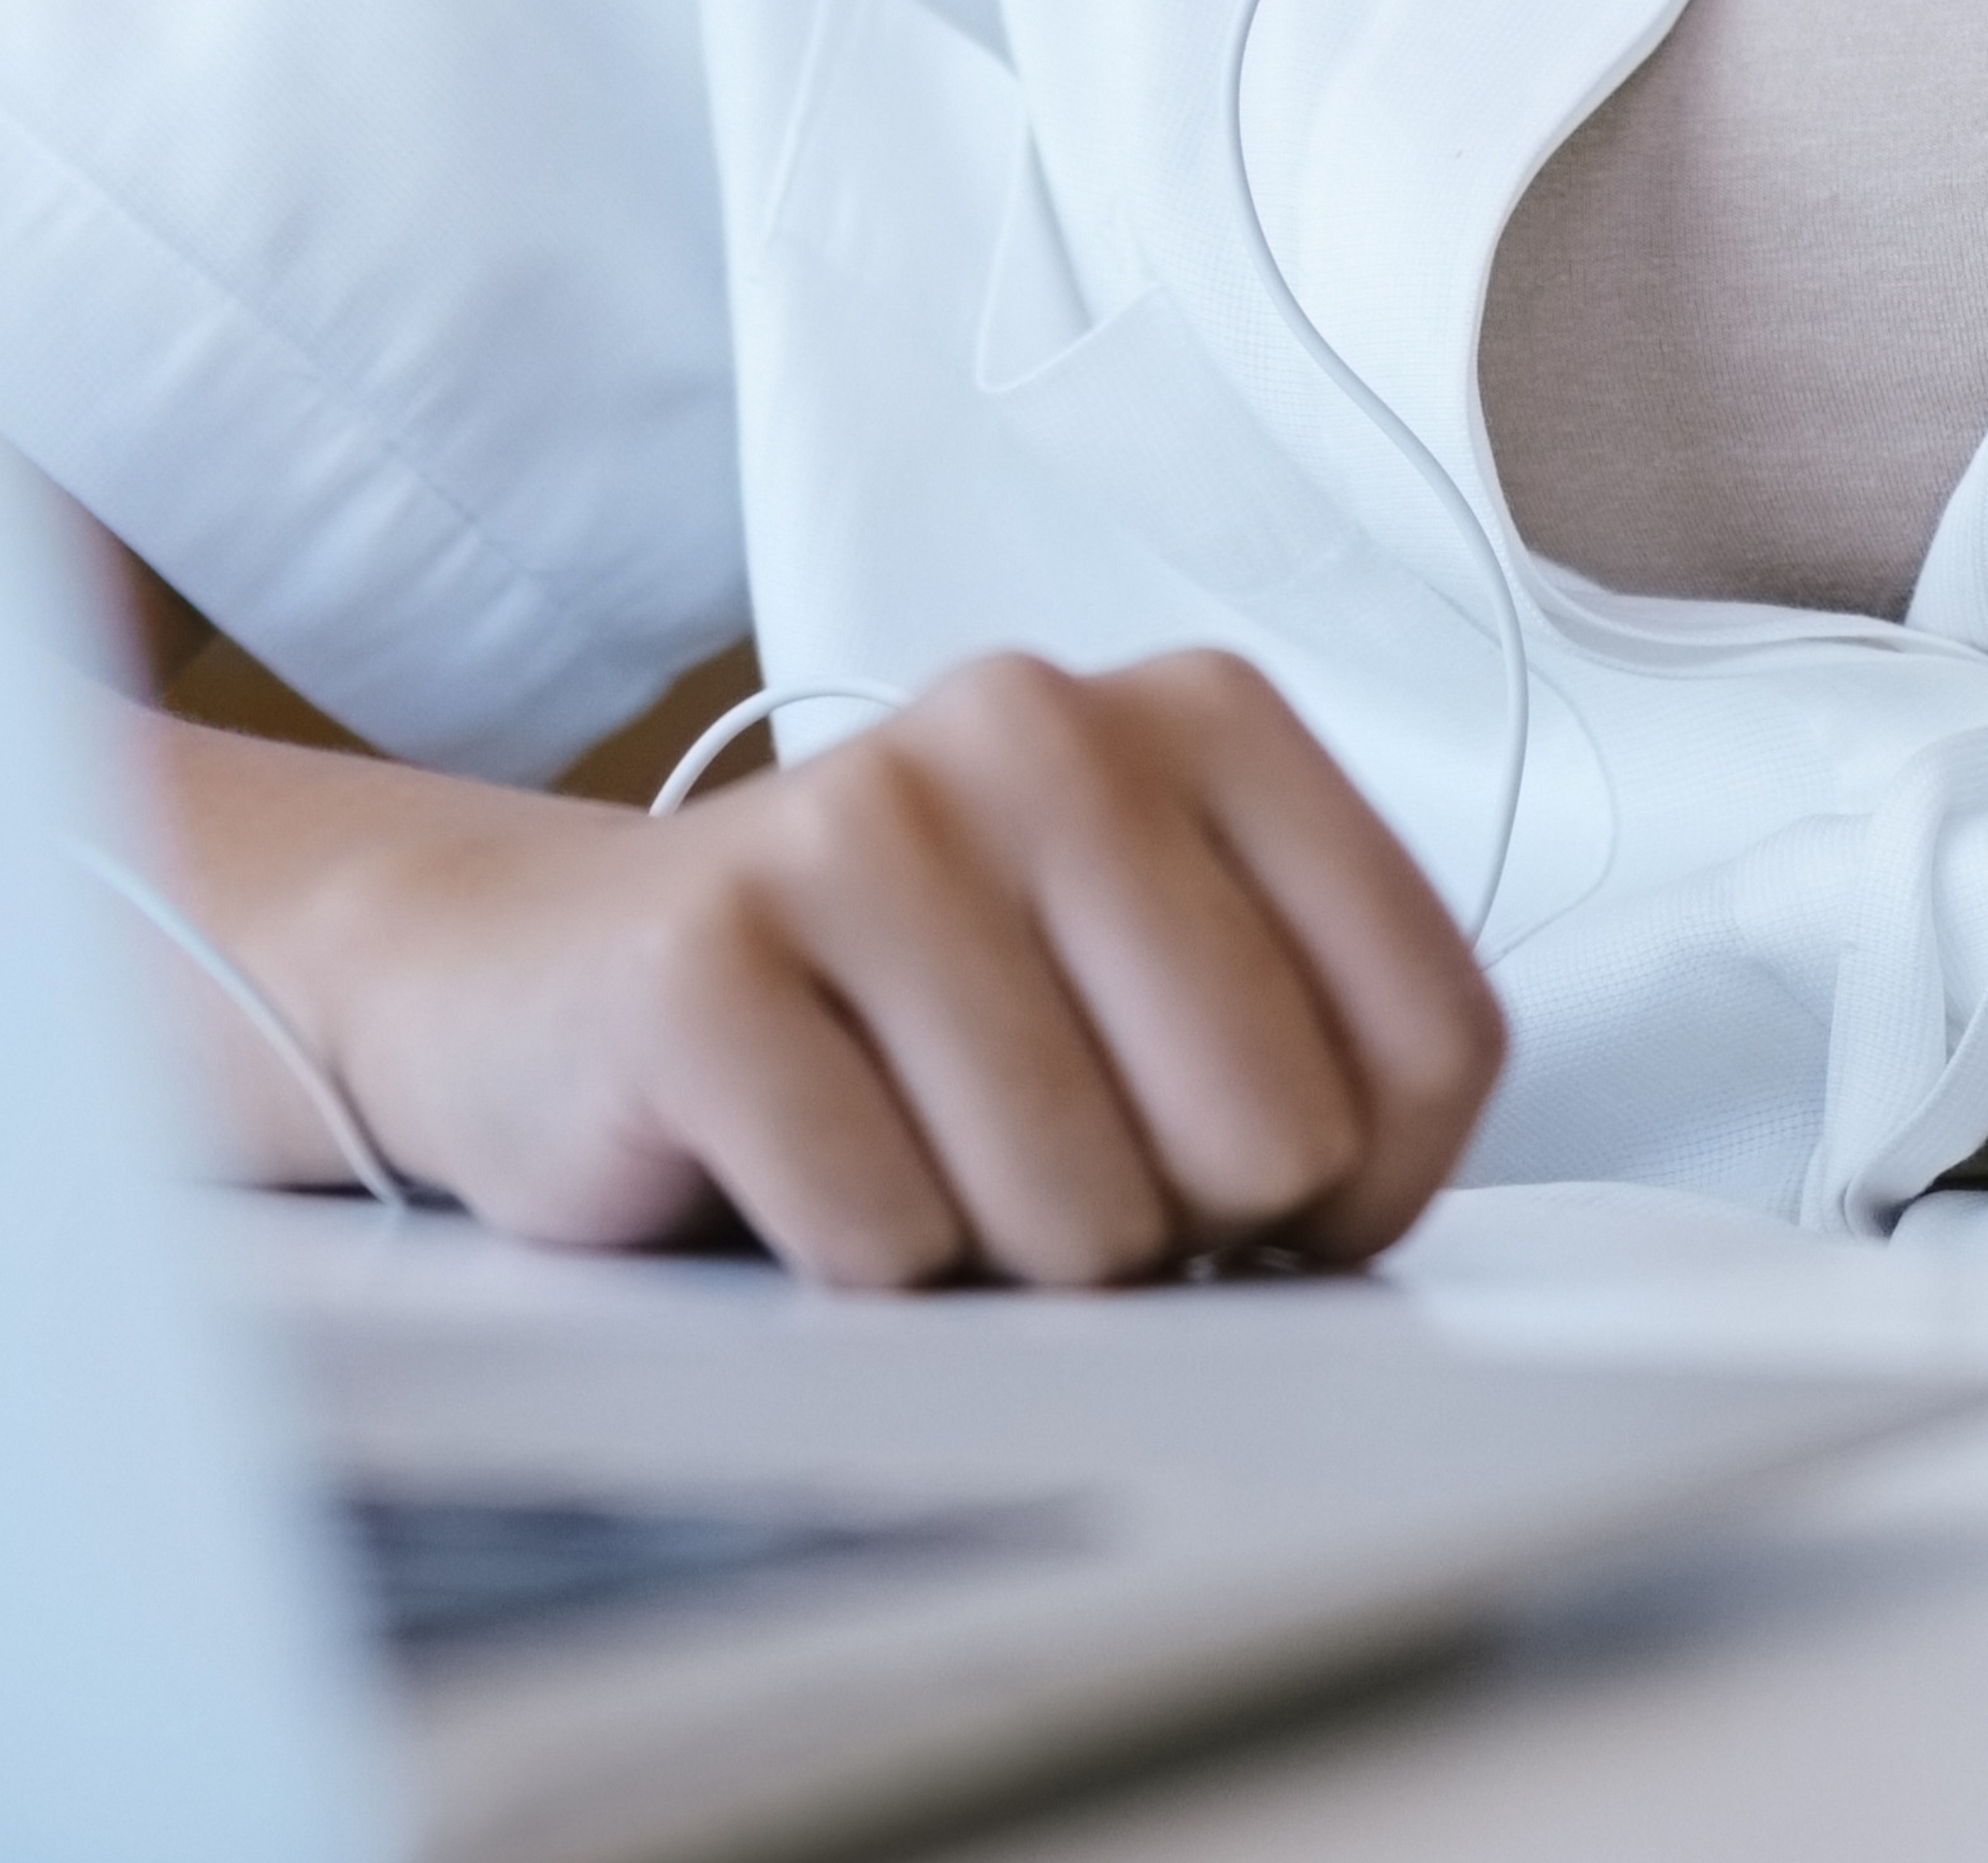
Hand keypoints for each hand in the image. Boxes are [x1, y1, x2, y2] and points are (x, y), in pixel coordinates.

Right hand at [165, 649, 1501, 1286]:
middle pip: (1269, 1137)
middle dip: (1166, 1227)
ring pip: (1081, 1218)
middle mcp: (1041, 724)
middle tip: (1039, 1163)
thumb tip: (1343, 1235)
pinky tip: (789, 1166)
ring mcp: (861, 822)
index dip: (1361, 1190)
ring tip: (911, 1156)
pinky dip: (853, 1271)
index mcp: (1200, 717)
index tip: (1248, 1188)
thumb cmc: (901, 1020)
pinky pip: (887, 1240)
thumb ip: (1306, 1065)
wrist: (552, 979)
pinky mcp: (701, 957)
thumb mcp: (1146, 991)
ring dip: (997, 1265)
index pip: (1435, 1037)